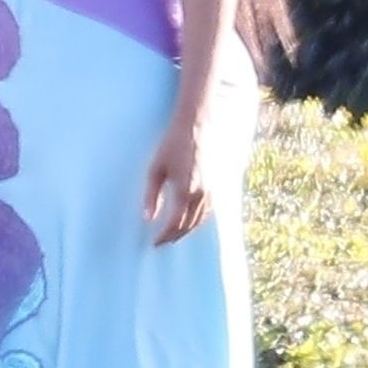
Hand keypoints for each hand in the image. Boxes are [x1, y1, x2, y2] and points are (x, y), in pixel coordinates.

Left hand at [143, 115, 212, 246]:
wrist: (200, 124)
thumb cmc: (173, 143)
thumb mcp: (156, 168)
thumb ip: (151, 195)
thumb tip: (147, 218)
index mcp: (185, 191)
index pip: (174, 224)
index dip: (164, 236)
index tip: (154, 243)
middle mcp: (203, 195)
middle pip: (189, 226)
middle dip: (175, 236)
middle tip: (163, 242)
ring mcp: (214, 190)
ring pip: (201, 220)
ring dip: (187, 230)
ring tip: (174, 235)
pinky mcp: (219, 185)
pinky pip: (209, 210)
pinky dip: (198, 220)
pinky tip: (190, 219)